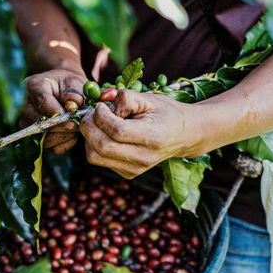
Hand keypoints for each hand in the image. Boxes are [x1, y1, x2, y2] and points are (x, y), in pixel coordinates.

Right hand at [20, 68, 85, 153]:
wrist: (65, 91)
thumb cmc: (69, 86)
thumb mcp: (75, 83)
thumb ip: (75, 94)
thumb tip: (72, 108)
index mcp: (33, 86)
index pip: (41, 102)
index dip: (56, 113)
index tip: (71, 120)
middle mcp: (25, 106)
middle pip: (39, 123)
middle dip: (62, 127)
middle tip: (77, 125)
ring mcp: (28, 124)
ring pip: (45, 138)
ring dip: (64, 135)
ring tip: (76, 127)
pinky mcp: (35, 138)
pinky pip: (52, 147)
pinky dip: (65, 143)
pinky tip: (72, 134)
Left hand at [79, 89, 203, 177]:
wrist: (183, 135)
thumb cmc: (165, 113)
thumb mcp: (149, 98)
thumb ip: (125, 98)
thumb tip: (102, 106)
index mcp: (152, 137)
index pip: (117, 131)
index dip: (101, 116)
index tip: (100, 106)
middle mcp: (143, 158)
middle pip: (101, 147)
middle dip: (89, 127)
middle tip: (92, 114)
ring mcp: (134, 169)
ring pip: (95, 156)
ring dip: (89, 137)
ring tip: (98, 123)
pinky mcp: (127, 173)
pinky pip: (99, 160)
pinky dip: (95, 145)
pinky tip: (105, 134)